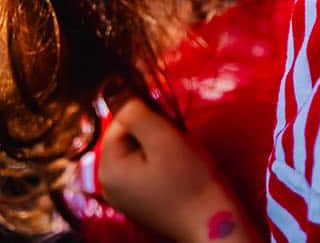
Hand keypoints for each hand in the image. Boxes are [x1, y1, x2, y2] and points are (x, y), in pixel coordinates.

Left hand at [96, 100, 256, 242]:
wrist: (212, 222)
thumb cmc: (190, 178)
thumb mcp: (163, 137)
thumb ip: (136, 113)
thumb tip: (122, 97)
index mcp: (107, 168)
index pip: (120, 122)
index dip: (147, 118)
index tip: (170, 129)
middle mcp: (107, 185)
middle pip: (128, 138)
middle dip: (153, 134)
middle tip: (177, 144)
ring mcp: (123, 197)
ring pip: (139, 153)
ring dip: (159, 148)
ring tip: (181, 160)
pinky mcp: (140, 203)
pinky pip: (145, 171)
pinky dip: (161, 166)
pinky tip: (179, 174)